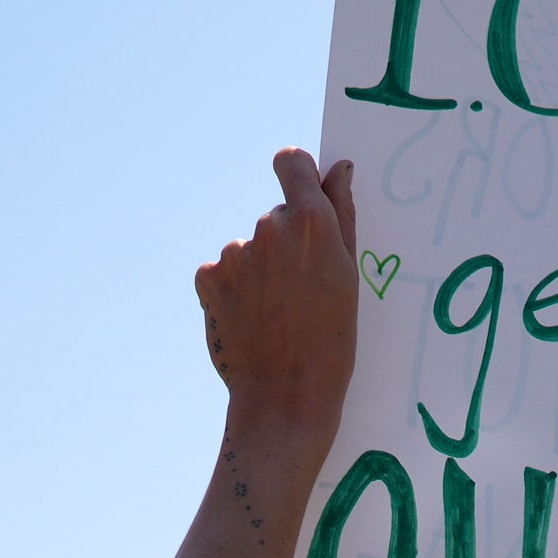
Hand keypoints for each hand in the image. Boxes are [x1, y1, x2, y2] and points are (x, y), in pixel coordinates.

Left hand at [195, 150, 357, 430]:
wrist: (286, 394)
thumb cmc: (331, 339)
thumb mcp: (349, 276)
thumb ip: (341, 214)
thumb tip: (339, 168)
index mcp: (311, 222)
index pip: (291, 162)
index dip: (296, 173)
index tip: (302, 193)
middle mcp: (270, 228)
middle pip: (276, 218)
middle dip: (287, 244)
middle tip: (302, 292)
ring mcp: (235, 253)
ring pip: (249, 250)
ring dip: (260, 272)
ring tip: (276, 315)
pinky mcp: (208, 277)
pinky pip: (222, 273)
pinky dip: (233, 292)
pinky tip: (251, 321)